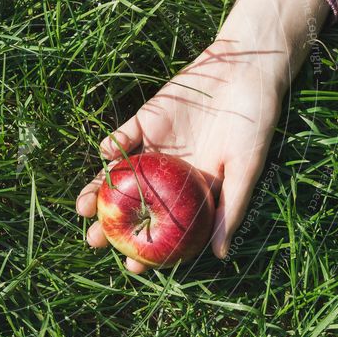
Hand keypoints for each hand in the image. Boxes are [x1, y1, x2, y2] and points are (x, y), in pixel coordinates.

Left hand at [76, 0, 329, 272]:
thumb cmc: (255, 122)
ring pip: (120, 175)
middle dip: (112, 225)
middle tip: (94, 241)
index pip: (166, 227)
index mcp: (194, 191)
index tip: (132, 268)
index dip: (148, 249)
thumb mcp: (246, 168)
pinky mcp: (147, 118)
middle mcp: (170, 173)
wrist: (248, 68)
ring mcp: (155, 146)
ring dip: (98, 190)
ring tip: (82, 208)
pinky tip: (104, 155)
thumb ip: (230, 208)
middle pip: (135, 204)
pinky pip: (124, 135)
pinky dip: (113, 145)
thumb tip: (219, 256)